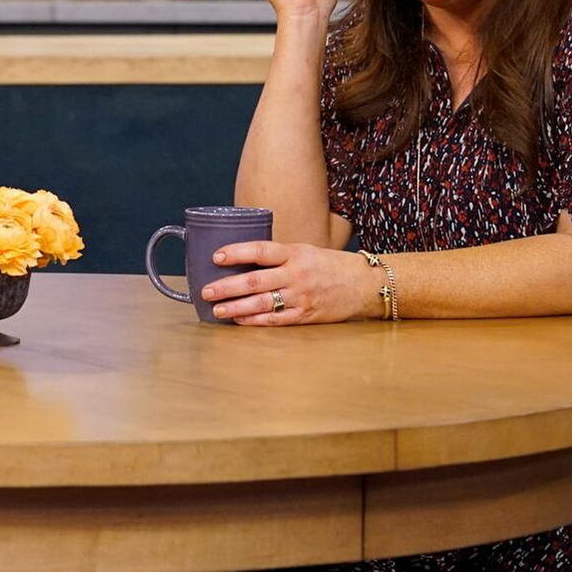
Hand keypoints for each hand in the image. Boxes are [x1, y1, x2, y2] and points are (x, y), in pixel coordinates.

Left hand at [196, 240, 377, 325]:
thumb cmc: (331, 265)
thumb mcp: (306, 251)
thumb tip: (243, 260)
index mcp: (296, 254)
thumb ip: (279, 256)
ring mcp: (301, 297)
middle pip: (255, 280)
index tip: (216, 256)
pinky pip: (275, 320)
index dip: (237, 253)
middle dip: (227, 286)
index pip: (261, 250)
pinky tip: (239, 321)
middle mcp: (297, 275)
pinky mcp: (305, 316)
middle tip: (206, 290)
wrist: (365, 285)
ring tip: (216, 309)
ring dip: (236, 307)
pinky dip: (255, 321)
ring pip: (262, 303)